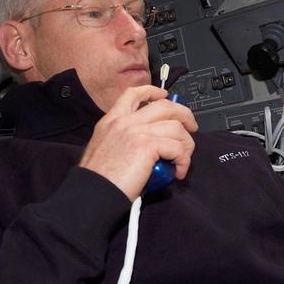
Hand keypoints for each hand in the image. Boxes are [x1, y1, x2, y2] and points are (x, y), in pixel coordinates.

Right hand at [79, 85, 197, 200]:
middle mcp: (124, 122)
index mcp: (111, 121)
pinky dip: (184, 160)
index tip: (164, 95)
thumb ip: (123, 141)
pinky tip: (178, 171)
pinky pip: (177, 147)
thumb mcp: (103, 149)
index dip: (153, 91)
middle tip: (190, 128)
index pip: (133, 94)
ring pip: (176, 127)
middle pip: (164, 105)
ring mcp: (136, 131)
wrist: (92, 192)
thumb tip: (148, 147)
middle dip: (184, 115)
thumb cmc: (97, 179)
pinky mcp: (147, 146)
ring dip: (186, 144)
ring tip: (182, 160)